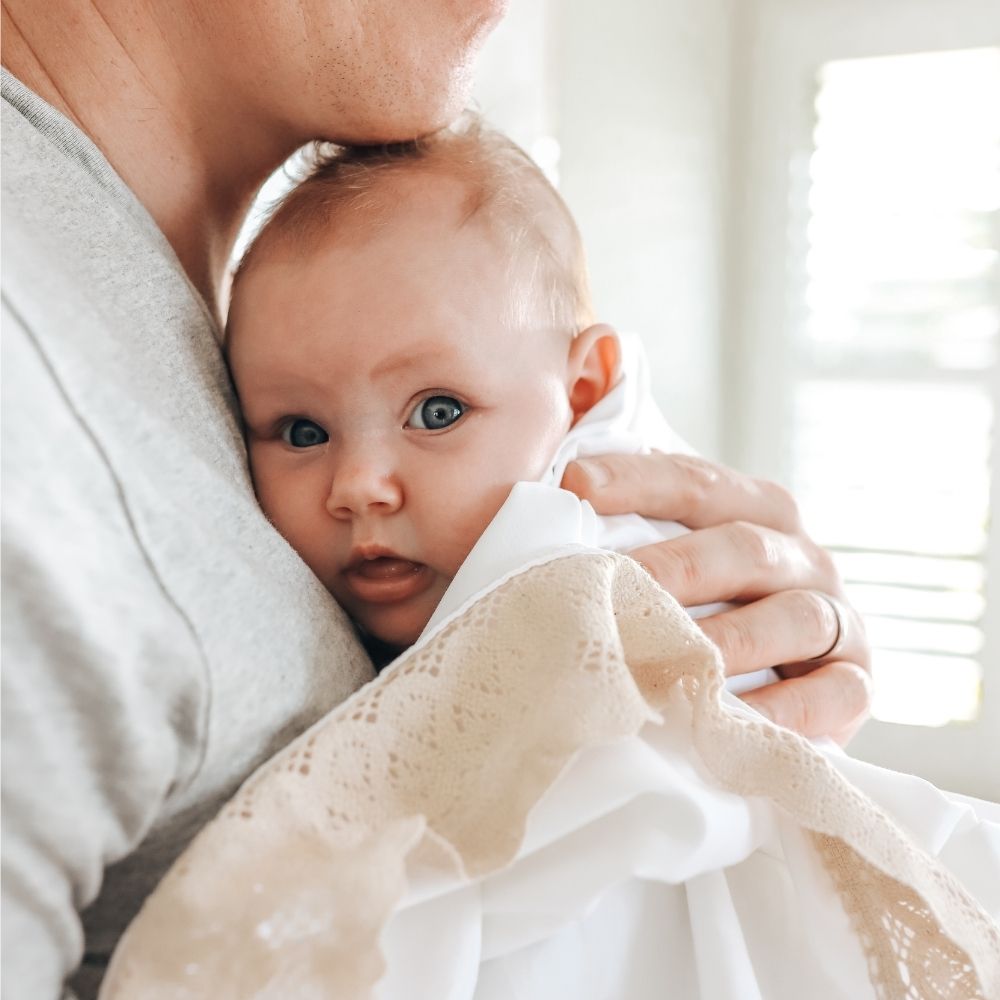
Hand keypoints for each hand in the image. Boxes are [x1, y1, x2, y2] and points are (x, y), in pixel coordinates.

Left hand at [561, 452, 871, 743]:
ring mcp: (834, 616)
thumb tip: (554, 497)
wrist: (782, 691)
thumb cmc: (702, 617)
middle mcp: (800, 555)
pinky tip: (728, 722)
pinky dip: (784, 709)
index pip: (694, 483)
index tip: (574, 487)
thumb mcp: (675, 566)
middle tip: (614, 592)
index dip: (636, 480)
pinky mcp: (855, 682)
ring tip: (667, 665)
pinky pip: (833, 693)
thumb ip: (634, 534)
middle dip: (674, 569)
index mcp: (754, 510)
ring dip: (727, 642)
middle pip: (742, 547)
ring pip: (792, 616)